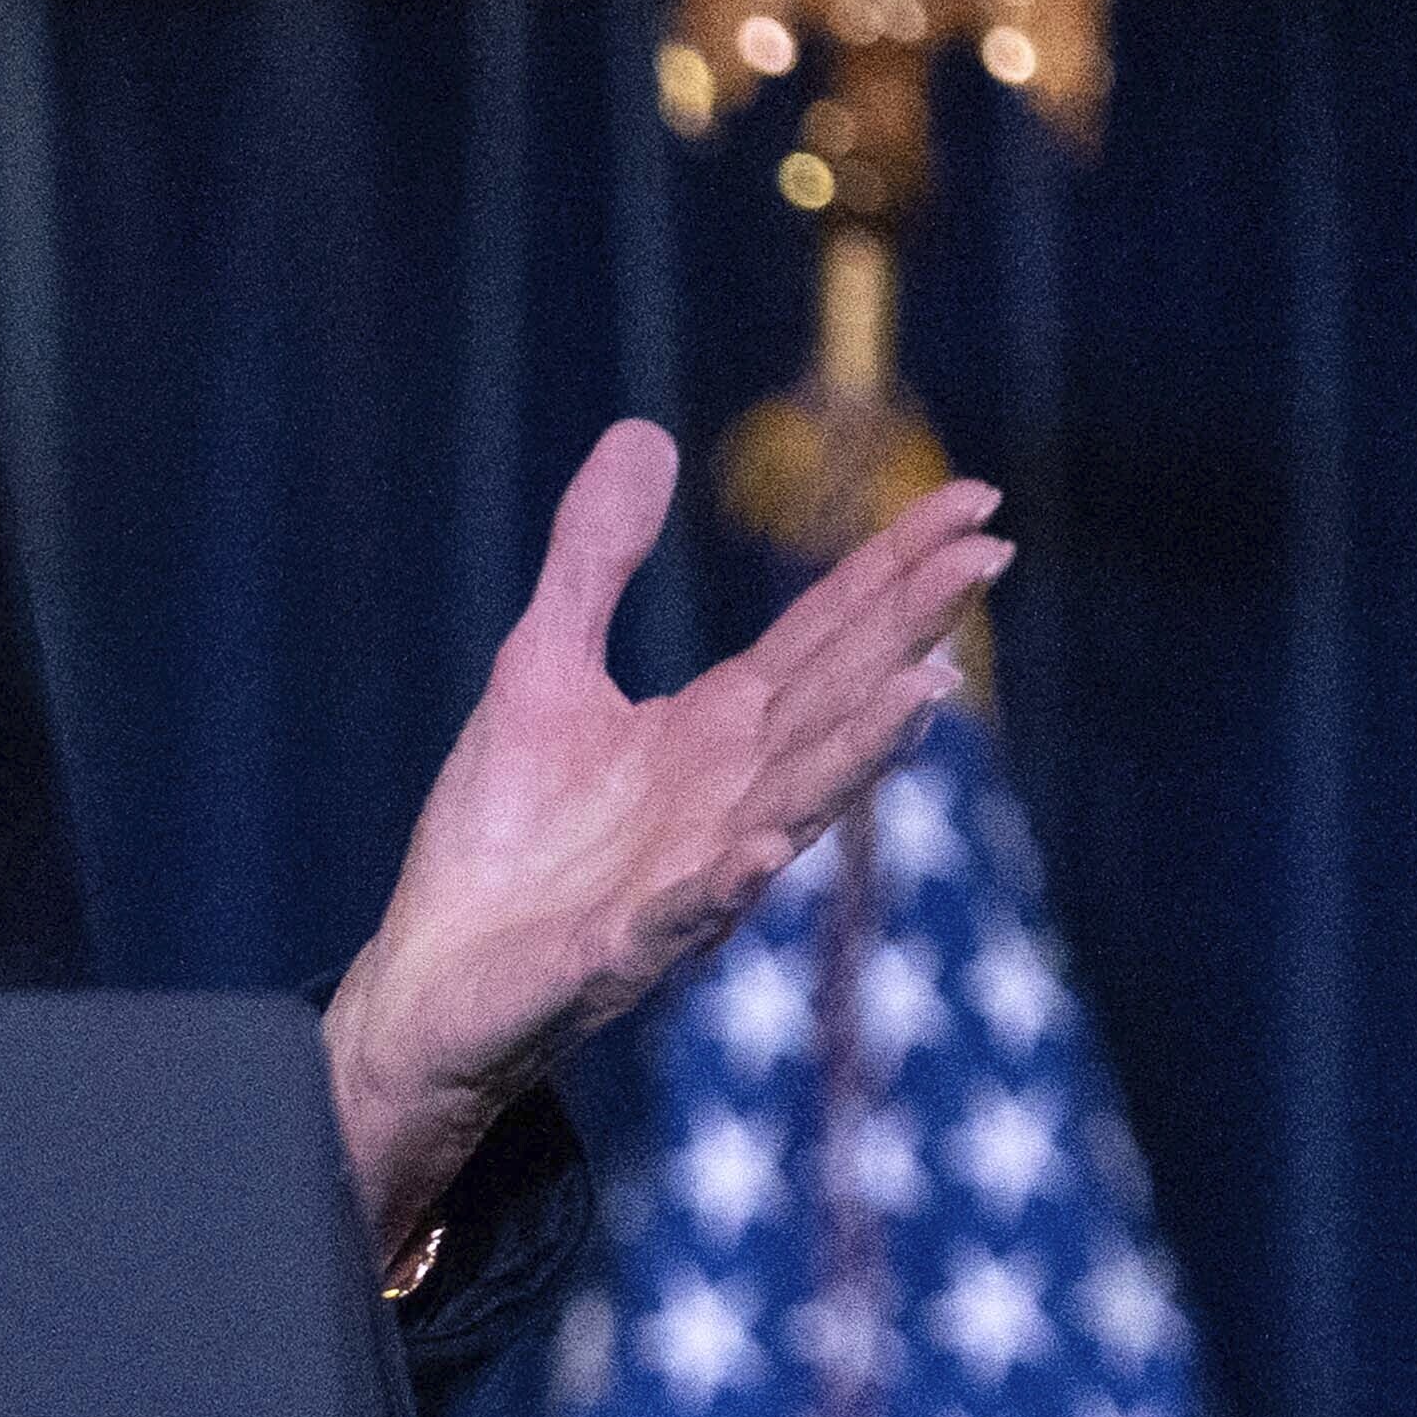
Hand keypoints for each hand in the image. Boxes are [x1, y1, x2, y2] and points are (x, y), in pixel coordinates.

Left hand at [325, 420, 1009, 1252]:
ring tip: (922, 691)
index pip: (825, 637)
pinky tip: (759, 852)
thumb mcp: (541, 667)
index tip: (977, 501)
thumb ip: (596, 561)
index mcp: (714, 735)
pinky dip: (720, 886)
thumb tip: (648, 432)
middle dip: (907, 635)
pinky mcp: (611, 952)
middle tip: (987, 558)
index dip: (895, 570)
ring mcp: (682, 879)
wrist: (429, 984)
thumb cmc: (504, 838)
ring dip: (852, 754)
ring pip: (787, 809)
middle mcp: (726, 802)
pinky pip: (675, 918)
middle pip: (831, 703)